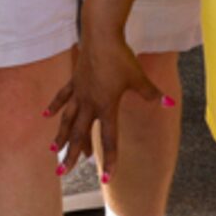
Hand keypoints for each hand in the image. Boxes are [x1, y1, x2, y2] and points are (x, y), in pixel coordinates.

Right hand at [44, 31, 167, 175]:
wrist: (101, 35)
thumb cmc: (121, 57)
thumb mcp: (138, 77)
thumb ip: (151, 94)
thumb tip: (169, 105)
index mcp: (106, 106)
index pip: (109, 139)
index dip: (110, 160)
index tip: (106, 179)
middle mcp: (89, 103)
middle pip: (79, 134)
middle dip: (70, 155)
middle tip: (62, 172)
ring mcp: (79, 92)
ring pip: (67, 119)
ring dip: (60, 135)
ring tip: (53, 150)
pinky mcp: (74, 80)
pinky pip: (62, 97)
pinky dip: (55, 106)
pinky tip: (46, 115)